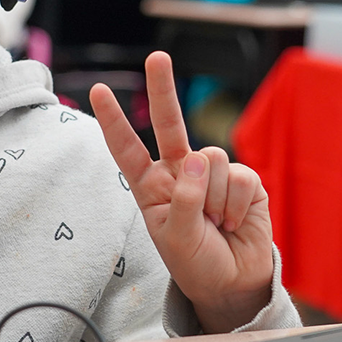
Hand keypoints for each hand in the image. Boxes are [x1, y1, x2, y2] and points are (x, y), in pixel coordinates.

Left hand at [90, 52, 273, 332]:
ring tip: (215, 224)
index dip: (114, 121)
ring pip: (210, 160)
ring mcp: (211, 174)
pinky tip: (234, 222)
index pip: (128, 149)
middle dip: (163, 89)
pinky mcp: (243, 180)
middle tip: (157, 57)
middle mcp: (180, 173)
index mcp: (152, 187)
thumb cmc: (196, 262)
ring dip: (214, 199)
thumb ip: (183, 201)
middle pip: (169, 123)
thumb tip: (196, 158)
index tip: (97, 90)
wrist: (234, 283)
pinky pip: (239, 177)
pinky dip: (236, 205)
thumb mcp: (176, 240)